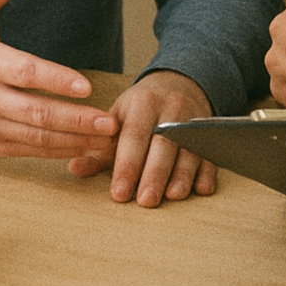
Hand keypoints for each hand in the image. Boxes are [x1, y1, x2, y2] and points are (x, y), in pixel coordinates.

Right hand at [0, 0, 115, 158]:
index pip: (24, 72)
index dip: (56, 80)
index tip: (86, 86)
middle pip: (35, 113)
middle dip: (76, 120)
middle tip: (109, 123)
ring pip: (34, 138)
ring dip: (73, 141)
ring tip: (105, 141)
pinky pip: (26, 151)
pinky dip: (56, 152)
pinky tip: (82, 149)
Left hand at [66, 70, 215, 206]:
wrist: (177, 84)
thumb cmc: (142, 109)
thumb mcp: (118, 118)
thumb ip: (99, 148)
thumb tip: (74, 168)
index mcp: (143, 103)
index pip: (134, 135)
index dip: (127, 165)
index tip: (119, 193)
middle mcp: (171, 109)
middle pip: (164, 143)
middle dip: (155, 173)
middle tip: (146, 200)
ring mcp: (193, 120)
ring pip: (190, 148)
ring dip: (182, 174)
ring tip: (173, 196)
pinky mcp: (209, 133)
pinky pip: (211, 152)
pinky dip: (208, 171)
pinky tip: (203, 189)